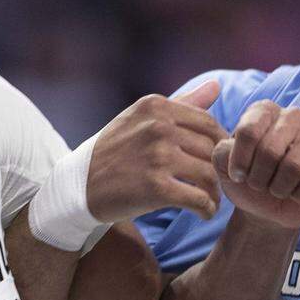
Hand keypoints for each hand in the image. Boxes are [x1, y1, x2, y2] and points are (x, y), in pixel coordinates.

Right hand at [87, 81, 226, 221]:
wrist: (79, 186)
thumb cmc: (113, 151)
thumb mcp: (141, 119)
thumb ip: (182, 102)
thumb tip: (216, 86)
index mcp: (156, 107)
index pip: (208, 123)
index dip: (220, 145)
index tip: (218, 160)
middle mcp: (158, 127)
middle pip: (212, 149)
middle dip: (220, 170)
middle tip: (217, 185)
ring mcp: (157, 157)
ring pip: (210, 175)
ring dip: (216, 193)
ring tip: (211, 200)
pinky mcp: (156, 188)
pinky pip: (199, 199)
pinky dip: (207, 210)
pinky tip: (203, 214)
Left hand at [211, 100, 299, 228]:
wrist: (267, 210)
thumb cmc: (247, 182)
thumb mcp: (224, 166)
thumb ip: (222, 151)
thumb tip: (236, 146)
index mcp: (265, 111)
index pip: (250, 130)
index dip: (241, 160)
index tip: (238, 175)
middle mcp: (294, 116)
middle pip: (271, 148)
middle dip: (259, 176)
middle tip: (258, 185)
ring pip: (295, 165)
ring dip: (279, 187)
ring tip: (276, 189)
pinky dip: (299, 194)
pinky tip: (296, 192)